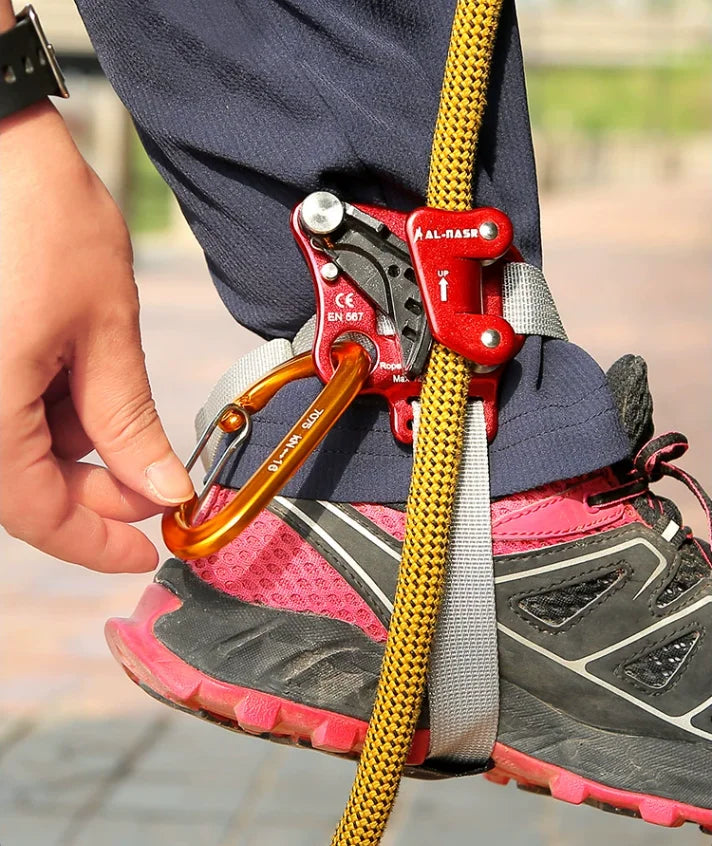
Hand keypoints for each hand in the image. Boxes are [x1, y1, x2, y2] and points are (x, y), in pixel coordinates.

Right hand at [0, 102, 193, 571]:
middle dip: (98, 490)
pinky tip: (85, 384)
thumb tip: (163, 488)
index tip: (147, 553)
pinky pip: (6, 410)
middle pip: (25, 485)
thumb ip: (129, 423)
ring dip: (78, 447)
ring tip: (124, 412)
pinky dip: (51, 412)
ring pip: (17, 449)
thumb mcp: (103, 331)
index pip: (36, 512)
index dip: (96, 541)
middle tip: (160, 484)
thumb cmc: (42, 218)